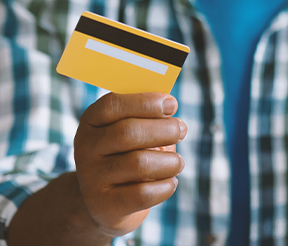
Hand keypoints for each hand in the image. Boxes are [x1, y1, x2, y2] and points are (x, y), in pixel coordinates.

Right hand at [74, 92, 186, 236]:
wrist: (104, 200)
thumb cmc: (125, 154)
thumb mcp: (128, 130)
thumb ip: (144, 116)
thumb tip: (169, 104)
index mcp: (91, 121)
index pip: (112, 104)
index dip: (145, 102)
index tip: (171, 104)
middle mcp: (86, 147)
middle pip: (128, 132)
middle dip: (164, 129)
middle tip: (182, 130)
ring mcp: (91, 178)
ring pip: (139, 163)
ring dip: (169, 161)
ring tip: (178, 162)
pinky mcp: (105, 205)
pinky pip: (143, 194)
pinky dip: (165, 186)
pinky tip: (170, 181)